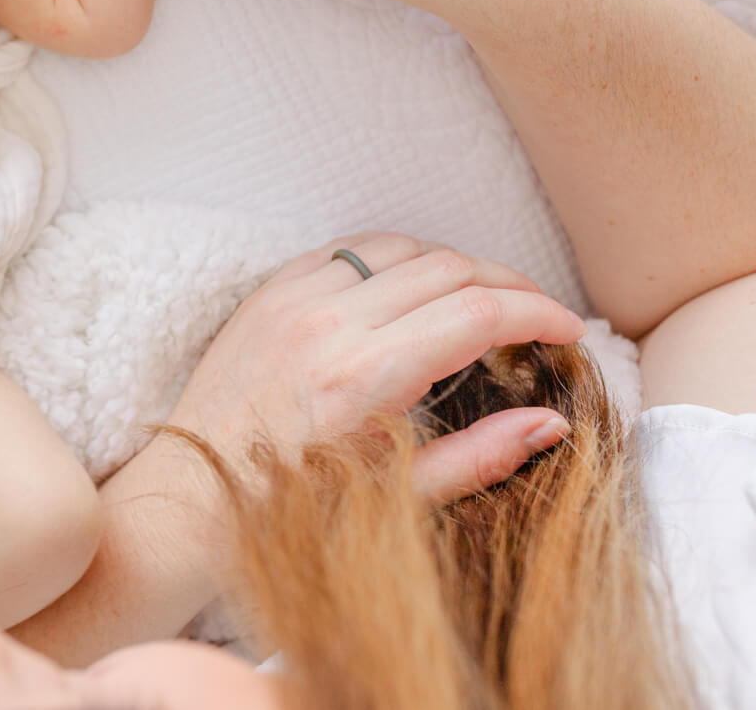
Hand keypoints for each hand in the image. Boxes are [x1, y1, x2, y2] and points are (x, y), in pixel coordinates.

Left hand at [166, 232, 582, 502]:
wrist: (189, 496)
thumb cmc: (289, 509)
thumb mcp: (393, 497)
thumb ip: (478, 456)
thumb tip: (551, 422)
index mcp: (362, 378)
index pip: (477, 313)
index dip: (538, 313)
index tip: (567, 332)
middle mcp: (327, 325)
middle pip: (449, 268)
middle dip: (510, 284)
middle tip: (538, 316)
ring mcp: (292, 300)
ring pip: (402, 246)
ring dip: (454, 264)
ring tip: (483, 299)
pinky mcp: (269, 291)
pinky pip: (348, 247)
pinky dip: (394, 257)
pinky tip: (414, 285)